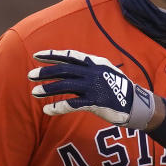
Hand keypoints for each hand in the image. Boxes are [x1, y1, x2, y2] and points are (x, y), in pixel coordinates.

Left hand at [28, 50, 156, 129]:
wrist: (135, 103)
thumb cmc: (117, 88)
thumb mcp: (104, 71)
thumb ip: (88, 68)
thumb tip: (69, 67)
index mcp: (94, 63)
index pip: (69, 56)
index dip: (52, 55)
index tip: (37, 56)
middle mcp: (92, 73)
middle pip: (64, 70)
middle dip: (45, 72)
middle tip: (30, 75)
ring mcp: (93, 87)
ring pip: (65, 86)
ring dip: (48, 89)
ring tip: (34, 92)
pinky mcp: (95, 102)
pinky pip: (72, 104)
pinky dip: (58, 107)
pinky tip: (47, 110)